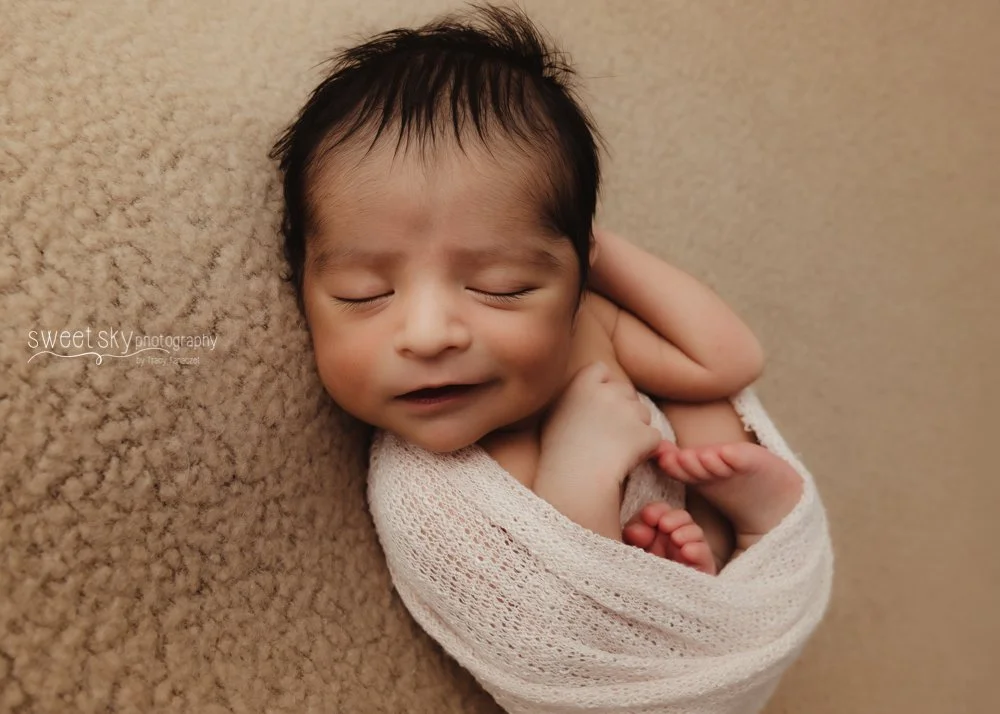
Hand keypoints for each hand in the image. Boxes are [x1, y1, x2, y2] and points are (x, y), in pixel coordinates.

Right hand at [536, 361, 663, 488]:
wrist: (574, 485)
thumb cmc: (558, 457)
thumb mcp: (554, 417)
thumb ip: (573, 399)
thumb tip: (585, 396)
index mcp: (581, 384)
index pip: (601, 370)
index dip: (602, 386)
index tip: (596, 407)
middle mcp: (607, 392)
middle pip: (626, 391)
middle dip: (623, 409)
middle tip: (607, 435)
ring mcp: (629, 411)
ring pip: (643, 414)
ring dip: (635, 429)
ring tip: (613, 452)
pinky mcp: (646, 434)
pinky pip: (653, 438)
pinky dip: (645, 450)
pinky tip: (626, 462)